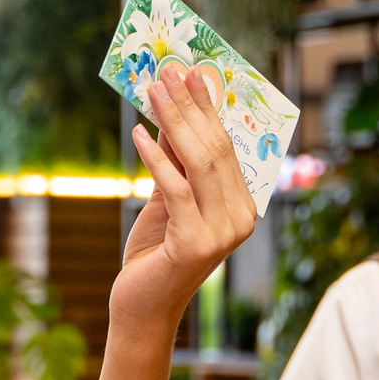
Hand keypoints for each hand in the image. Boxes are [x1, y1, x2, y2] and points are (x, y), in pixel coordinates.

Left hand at [112, 63, 258, 333]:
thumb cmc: (154, 254)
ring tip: (152, 91)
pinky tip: (137, 133)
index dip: (207, 108)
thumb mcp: (165, 200)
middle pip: (213, 149)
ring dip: (173, 122)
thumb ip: (173, 162)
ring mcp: (222, 233)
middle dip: (189, 107)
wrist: (141, 307)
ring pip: (198, 163)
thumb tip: (169, 112)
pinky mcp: (196, 242)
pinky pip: (175, 188)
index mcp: (242, 207)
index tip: (189, 73)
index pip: (226, 147)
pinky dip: (155, 157)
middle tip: (168, 72)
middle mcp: (240, 219)